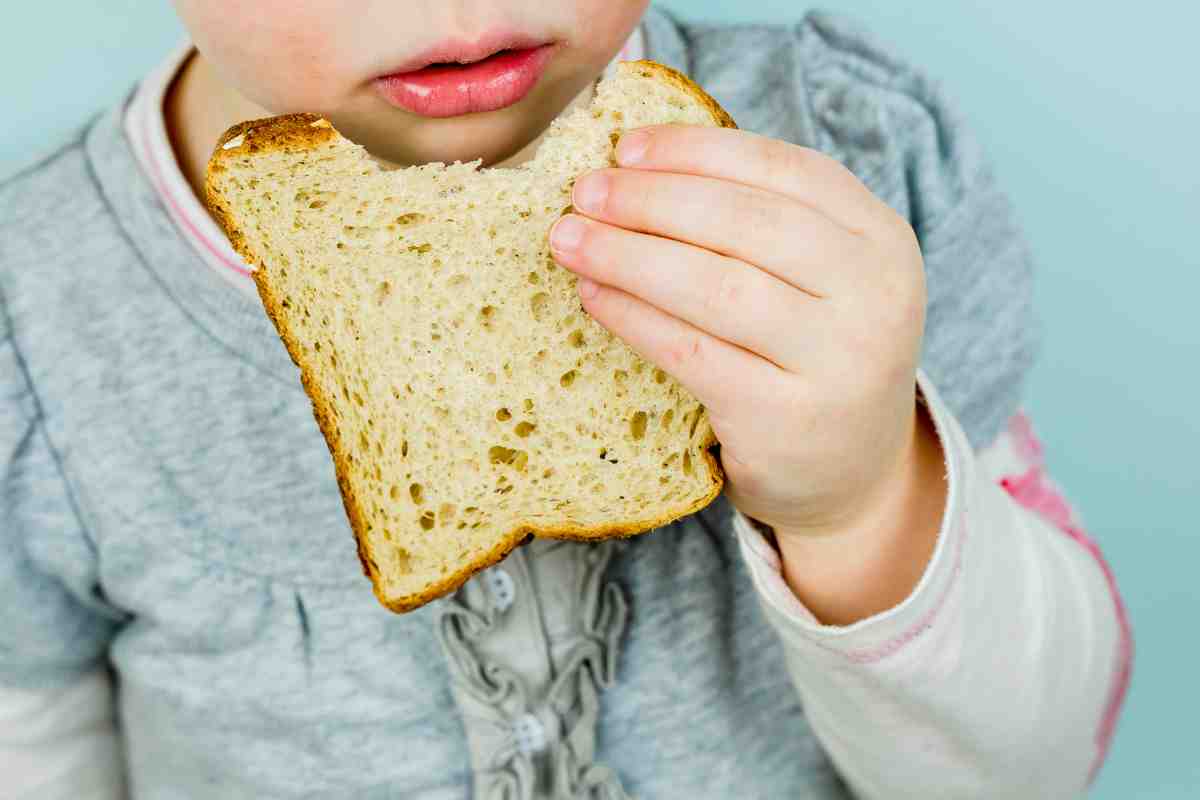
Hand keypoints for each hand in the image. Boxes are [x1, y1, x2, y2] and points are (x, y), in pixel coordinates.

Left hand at [549, 125, 945, 622]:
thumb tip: (638, 165)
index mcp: (880, 238)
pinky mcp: (787, 417)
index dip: (698, 151)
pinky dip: (634, 317)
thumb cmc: (813, 357)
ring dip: (629, 255)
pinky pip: (692, 351)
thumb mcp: (820, 279)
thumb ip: (760, 222)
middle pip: (748, 222)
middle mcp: (874, 294)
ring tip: (570, 240)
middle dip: (652, 199)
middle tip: (584, 192)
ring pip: (716, 286)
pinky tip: (594, 298)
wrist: (853, 475)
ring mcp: (838, 359)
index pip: (785, 170)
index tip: (626, 147)